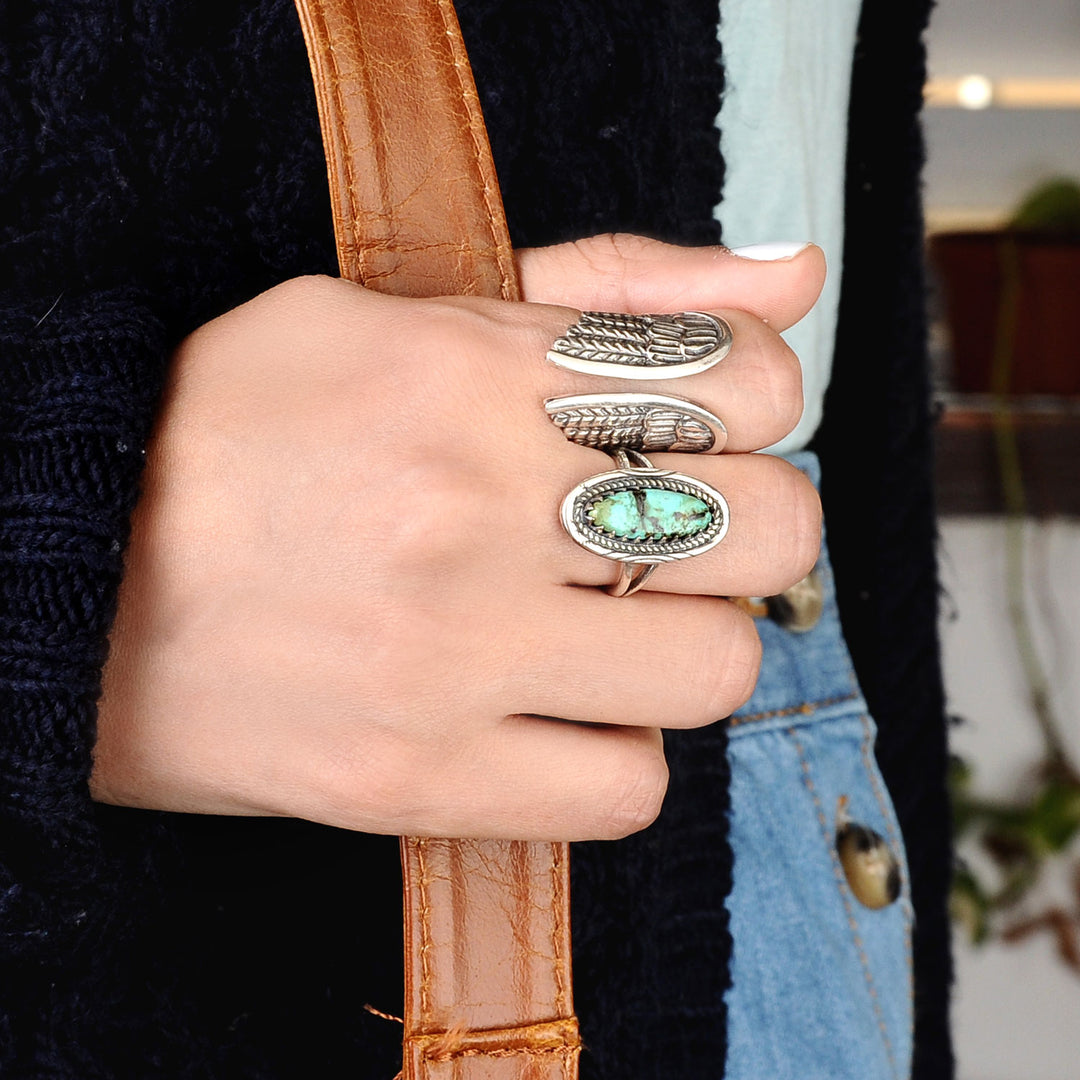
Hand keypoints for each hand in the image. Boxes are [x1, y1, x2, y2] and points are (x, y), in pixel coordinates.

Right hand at [92, 234, 824, 839]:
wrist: (64, 574)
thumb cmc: (232, 430)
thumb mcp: (397, 308)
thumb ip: (607, 285)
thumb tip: (792, 277)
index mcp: (471, 372)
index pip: (750, 384)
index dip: (762, 406)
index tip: (710, 427)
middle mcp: (472, 511)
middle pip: (770, 531)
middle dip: (752, 527)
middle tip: (677, 530)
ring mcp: (450, 656)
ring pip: (716, 669)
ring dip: (687, 645)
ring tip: (609, 625)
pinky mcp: (418, 779)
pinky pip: (627, 790)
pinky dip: (617, 751)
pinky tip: (558, 708)